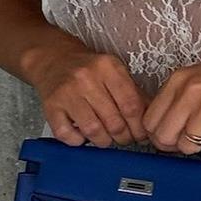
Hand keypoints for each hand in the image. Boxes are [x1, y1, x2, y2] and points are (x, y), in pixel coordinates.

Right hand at [28, 39, 148, 147]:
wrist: (53, 58)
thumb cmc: (87, 68)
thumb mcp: (114, 72)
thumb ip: (134, 93)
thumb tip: (150, 121)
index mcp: (108, 67)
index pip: (131, 105)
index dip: (139, 127)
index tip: (142, 135)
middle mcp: (86, 78)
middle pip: (114, 121)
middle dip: (124, 137)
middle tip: (125, 139)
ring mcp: (66, 93)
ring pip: (93, 130)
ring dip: (103, 141)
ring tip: (106, 138)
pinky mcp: (50, 107)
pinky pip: (67, 135)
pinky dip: (78, 141)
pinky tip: (83, 134)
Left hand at [142, 47, 200, 154]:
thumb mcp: (195, 76)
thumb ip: (176, 98)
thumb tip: (163, 127)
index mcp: (178, 81)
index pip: (150, 120)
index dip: (158, 134)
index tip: (168, 136)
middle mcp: (190, 93)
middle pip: (164, 137)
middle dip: (175, 144)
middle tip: (188, 140)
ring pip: (187, 146)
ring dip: (200, 145)